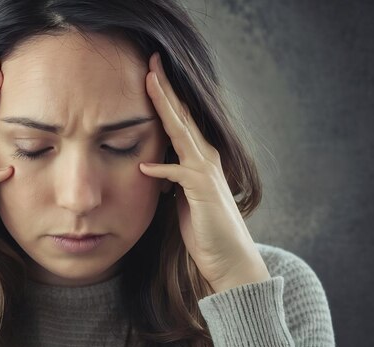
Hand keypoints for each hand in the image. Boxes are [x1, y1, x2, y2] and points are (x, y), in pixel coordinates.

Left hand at [139, 52, 269, 292]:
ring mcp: (205, 172)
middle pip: (181, 116)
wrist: (228, 256)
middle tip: (151, 63)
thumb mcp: (182, 195)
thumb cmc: (203, 226)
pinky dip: (162, 170)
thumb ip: (170, 176)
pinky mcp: (201, 192)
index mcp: (199, 156)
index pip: (179, 119)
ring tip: (149, 85)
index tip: (150, 73)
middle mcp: (205, 157)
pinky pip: (178, 175)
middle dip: (165, 89)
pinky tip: (145, 165)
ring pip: (182, 133)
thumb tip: (152, 164)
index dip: (165, 95)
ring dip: (165, 109)